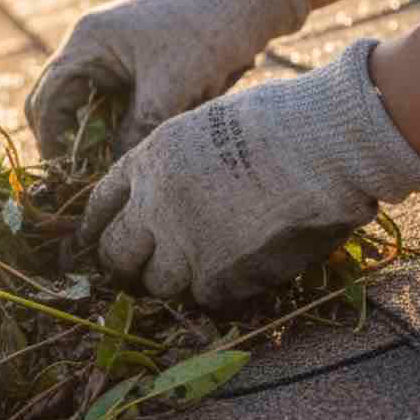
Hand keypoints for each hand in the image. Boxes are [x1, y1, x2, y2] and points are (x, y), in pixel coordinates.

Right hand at [25, 0, 308, 157]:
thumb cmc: (204, 34)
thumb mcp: (169, 89)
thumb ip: (136, 131)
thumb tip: (111, 171)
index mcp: (87, 43)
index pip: (47, 100)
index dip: (51, 141)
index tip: (66, 174)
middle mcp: (87, 46)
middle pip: (54, 103)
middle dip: (66, 140)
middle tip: (81, 174)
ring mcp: (106, 52)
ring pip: (81, 105)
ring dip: (92, 133)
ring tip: (109, 161)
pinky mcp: (127, 62)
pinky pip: (108, 100)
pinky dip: (114, 123)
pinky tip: (132, 140)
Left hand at [78, 40, 419, 307]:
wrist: (325, 142)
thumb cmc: (281, 122)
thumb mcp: (205, 127)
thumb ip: (173, 165)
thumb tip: (162, 197)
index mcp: (147, 163)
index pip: (100, 205)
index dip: (98, 227)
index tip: (95, 240)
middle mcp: (153, 206)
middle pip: (116, 254)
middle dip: (125, 265)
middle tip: (138, 271)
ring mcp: (182, 244)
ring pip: (157, 284)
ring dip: (174, 280)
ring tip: (201, 267)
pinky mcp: (218, 275)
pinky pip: (204, 297)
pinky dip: (219, 290)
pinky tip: (240, 272)